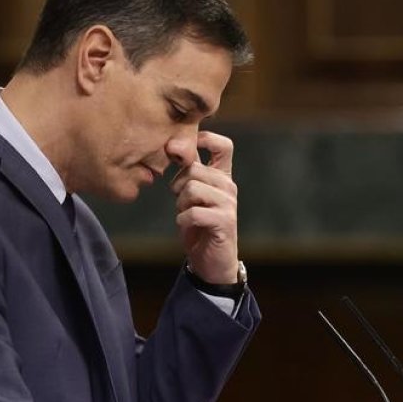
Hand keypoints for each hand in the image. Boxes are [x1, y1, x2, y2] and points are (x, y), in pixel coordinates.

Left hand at [169, 131, 239, 283]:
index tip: (185, 154)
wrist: (211, 261)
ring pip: (192, 189)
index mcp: (222, 176)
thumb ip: (188, 171)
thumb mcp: (192, 195)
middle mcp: (229, 186)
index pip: (223, 146)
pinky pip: (193, 212)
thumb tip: (173, 145)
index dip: (205, 140)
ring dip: (181, 204)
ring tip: (186, 214)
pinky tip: (188, 226)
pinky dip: (183, 220)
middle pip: (194, 169)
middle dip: (178, 186)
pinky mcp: (224, 221)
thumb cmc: (198, 226)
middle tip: (182, 202)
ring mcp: (229, 203)